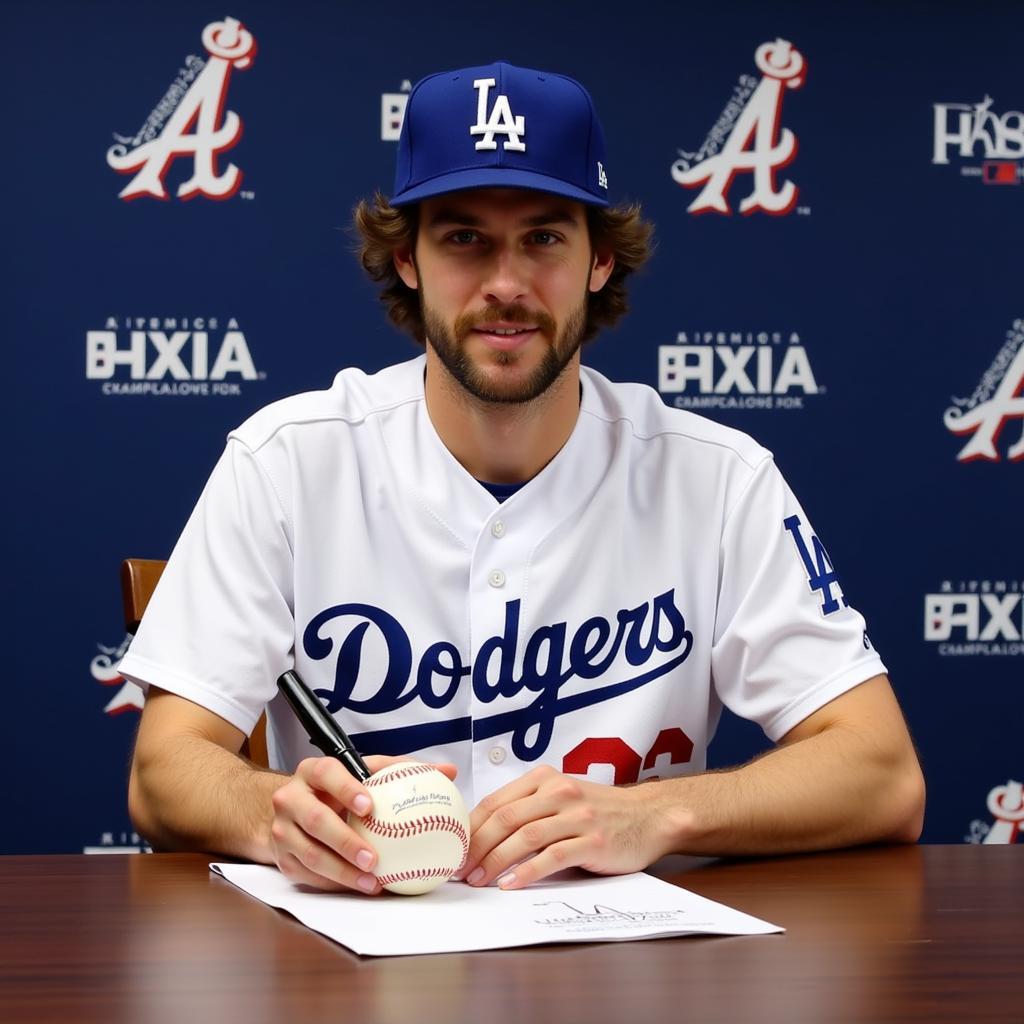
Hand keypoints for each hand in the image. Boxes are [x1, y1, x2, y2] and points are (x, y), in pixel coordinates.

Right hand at [269, 755, 457, 893]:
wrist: (292, 810)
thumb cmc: (338, 789)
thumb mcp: (363, 773)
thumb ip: (402, 770)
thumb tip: (448, 773)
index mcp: (313, 772)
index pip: (327, 774)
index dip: (346, 789)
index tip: (370, 805)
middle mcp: (292, 798)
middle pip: (316, 820)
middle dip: (346, 841)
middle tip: (374, 858)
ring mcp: (283, 830)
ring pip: (311, 854)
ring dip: (343, 872)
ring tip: (372, 882)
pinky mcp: (282, 858)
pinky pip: (309, 875)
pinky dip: (335, 883)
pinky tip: (360, 888)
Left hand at [459, 765, 670, 889]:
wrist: (648, 817)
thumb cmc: (599, 812)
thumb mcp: (561, 797)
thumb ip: (528, 808)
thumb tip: (481, 834)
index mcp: (545, 778)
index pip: (496, 801)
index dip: (471, 827)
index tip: (453, 849)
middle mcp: (559, 792)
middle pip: (506, 819)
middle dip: (477, 847)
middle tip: (460, 870)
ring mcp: (577, 816)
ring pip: (525, 837)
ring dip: (496, 861)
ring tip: (479, 880)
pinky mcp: (592, 841)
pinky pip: (551, 858)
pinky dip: (526, 872)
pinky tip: (509, 885)